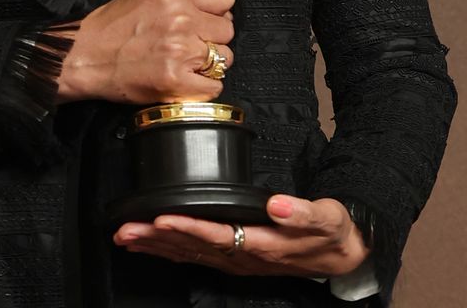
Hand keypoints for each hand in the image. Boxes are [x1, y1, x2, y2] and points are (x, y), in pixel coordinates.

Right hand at [56, 0, 234, 104]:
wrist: (84, 57)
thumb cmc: (110, 28)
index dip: (218, 9)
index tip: (209, 16)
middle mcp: (181, 20)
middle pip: (227, 29)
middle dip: (212, 37)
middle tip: (191, 41)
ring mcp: (181, 52)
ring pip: (225, 58)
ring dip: (209, 62)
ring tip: (185, 61)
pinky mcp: (178, 81)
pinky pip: (215, 85)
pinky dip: (202, 86)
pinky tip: (184, 78)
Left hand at [112, 194, 368, 277]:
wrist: (341, 255)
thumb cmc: (331, 234)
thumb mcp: (327, 219)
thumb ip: (302, 214)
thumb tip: (278, 205)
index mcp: (263, 245)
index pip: (219, 236)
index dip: (189, 227)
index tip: (162, 218)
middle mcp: (244, 257)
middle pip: (194, 247)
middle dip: (158, 238)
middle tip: (126, 230)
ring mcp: (236, 260)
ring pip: (189, 254)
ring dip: (156, 246)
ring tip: (125, 237)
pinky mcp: (233, 258)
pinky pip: (194, 256)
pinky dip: (168, 250)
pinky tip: (148, 244)